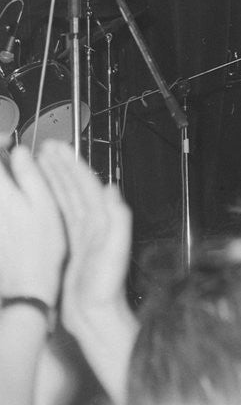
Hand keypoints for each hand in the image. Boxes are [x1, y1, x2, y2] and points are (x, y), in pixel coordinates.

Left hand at [0, 146, 64, 305]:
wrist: (26, 290)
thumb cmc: (42, 251)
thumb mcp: (46, 206)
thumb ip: (31, 176)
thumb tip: (20, 152)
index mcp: (2, 196)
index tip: (9, 141)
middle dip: (0, 163)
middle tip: (11, 157)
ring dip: (2, 181)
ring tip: (13, 179)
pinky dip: (4, 198)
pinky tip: (13, 203)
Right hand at [36, 142, 131, 331]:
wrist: (97, 315)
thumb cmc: (107, 287)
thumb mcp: (115, 250)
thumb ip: (117, 218)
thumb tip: (111, 187)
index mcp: (102, 219)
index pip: (85, 184)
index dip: (71, 165)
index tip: (57, 148)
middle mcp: (94, 222)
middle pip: (75, 186)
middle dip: (61, 165)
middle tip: (46, 147)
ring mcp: (84, 232)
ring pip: (67, 197)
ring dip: (56, 178)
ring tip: (42, 161)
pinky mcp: (74, 245)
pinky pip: (62, 215)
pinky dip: (54, 200)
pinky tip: (45, 193)